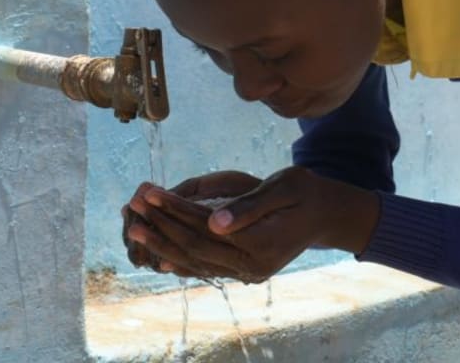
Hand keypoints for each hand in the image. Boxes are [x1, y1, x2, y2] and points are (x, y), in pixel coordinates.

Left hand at [126, 167, 380, 283]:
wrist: (327, 214)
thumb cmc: (306, 192)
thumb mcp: (284, 187)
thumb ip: (249, 206)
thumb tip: (213, 221)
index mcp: (263, 242)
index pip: (207, 226)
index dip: (175, 208)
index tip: (149, 191)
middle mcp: (254, 265)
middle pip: (196, 247)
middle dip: (162, 226)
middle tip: (132, 208)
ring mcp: (249, 272)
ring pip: (197, 262)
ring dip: (164, 244)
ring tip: (136, 228)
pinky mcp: (246, 271)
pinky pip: (207, 269)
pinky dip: (182, 261)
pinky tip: (159, 255)